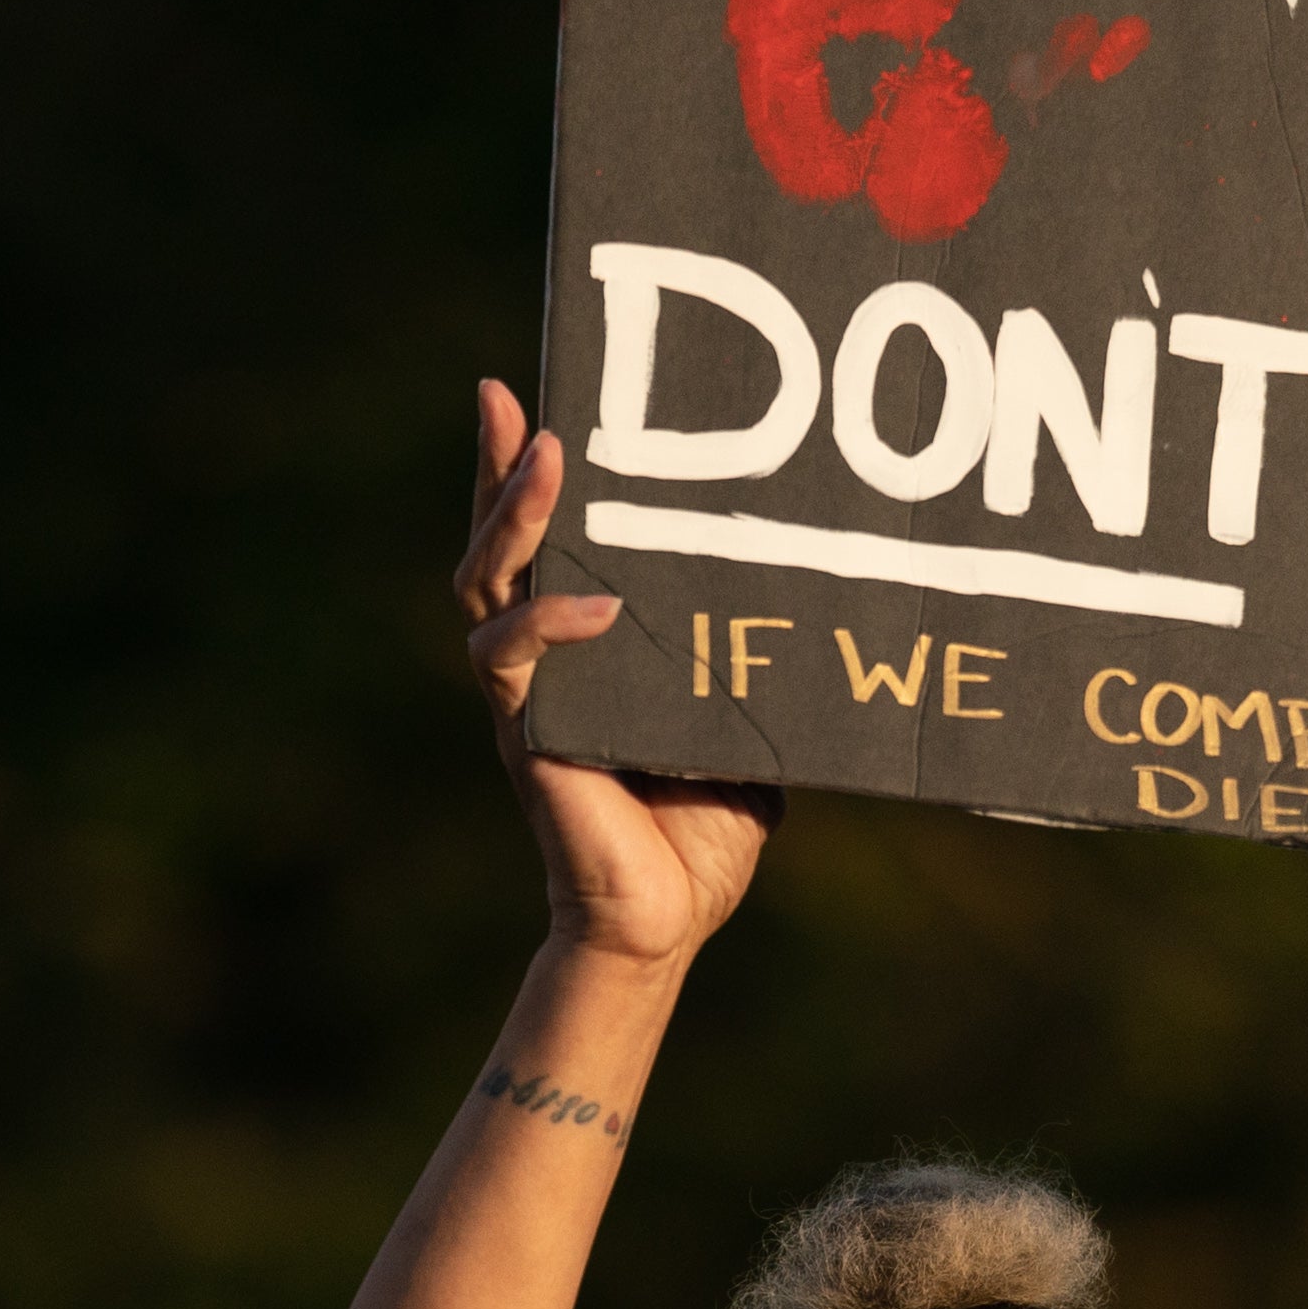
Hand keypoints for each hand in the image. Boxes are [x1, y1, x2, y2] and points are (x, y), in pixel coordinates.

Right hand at [457, 380, 774, 970]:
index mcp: (584, 641)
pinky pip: (511, 663)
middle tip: (513, 398)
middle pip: (495, 540)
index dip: (523, 468)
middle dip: (498, 466)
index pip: (545, 539)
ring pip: (488, 585)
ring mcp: (526, 693)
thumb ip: (746, 651)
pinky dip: (549, 628)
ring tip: (546, 460)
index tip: (531, 389)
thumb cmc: (705, 824)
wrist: (669, 919)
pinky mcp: (526, 736)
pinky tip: (594, 609)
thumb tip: (820, 588)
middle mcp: (540, 656)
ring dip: (511, 519)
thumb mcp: (742, 712)